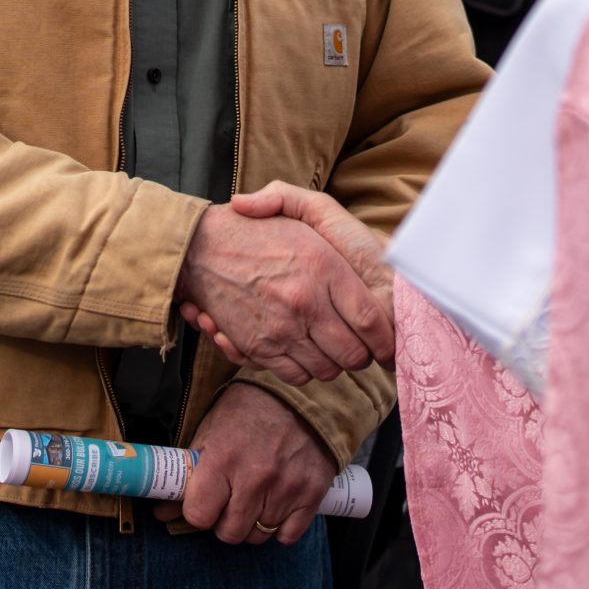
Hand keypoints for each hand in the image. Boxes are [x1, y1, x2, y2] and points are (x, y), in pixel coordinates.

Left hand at [152, 383, 335, 543]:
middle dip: (224, 521)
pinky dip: (279, 528)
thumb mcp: (211, 431)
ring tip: (254, 498)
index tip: (203, 502)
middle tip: (229, 500)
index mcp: (223, 459)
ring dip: (251, 524)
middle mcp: (255, 477)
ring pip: (257, 536)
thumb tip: (163, 511)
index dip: (197, 512)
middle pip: (229, 533)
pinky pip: (287, 536)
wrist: (302, 397)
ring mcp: (286, 487)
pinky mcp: (312, 494)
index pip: (199, 515)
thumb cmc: (249, 411)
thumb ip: (188, 474)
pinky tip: (276, 505)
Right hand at [175, 203, 392, 386]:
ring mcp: (281, 328)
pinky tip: (304, 350)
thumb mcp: (304, 213)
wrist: (201, 247)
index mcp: (324, 266)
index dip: (385, 338)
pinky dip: (305, 369)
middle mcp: (305, 301)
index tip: (387, 341)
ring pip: (327, 369)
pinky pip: (296, 374)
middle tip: (360, 345)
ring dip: (334, 363)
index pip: (371, 320)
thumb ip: (341, 233)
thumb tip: (368, 264)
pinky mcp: (259, 347)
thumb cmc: (261, 231)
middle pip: (353, 354)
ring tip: (331, 346)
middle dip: (362, 355)